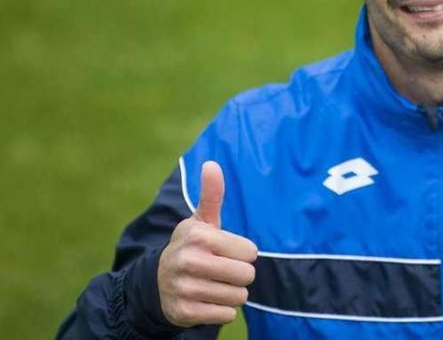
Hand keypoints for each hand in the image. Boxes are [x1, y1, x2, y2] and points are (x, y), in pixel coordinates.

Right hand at [158, 161, 257, 326]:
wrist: (156, 282)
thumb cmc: (191, 247)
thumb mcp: (200, 221)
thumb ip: (212, 195)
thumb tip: (212, 164)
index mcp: (199, 236)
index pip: (250, 252)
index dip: (243, 253)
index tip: (226, 252)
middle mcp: (189, 261)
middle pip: (247, 275)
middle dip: (240, 275)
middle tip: (223, 271)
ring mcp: (185, 288)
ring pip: (239, 297)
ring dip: (232, 293)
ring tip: (214, 285)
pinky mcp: (184, 312)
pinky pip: (226, 315)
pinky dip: (222, 310)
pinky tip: (207, 300)